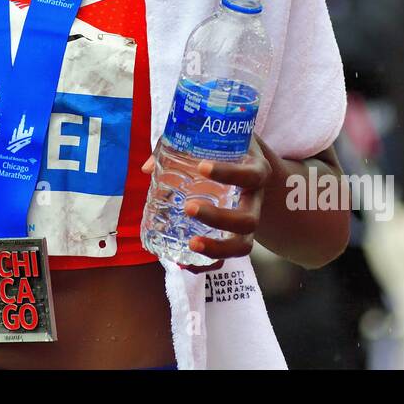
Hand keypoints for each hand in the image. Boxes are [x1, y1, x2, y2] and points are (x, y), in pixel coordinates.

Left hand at [141, 134, 272, 273]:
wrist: (251, 164)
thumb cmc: (228, 149)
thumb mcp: (215, 140)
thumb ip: (182, 146)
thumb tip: (147, 168)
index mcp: (255, 171)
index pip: (249, 175)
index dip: (229, 173)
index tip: (202, 166)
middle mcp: (255, 200)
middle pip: (248, 220)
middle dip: (219, 218)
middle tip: (188, 207)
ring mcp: (248, 221)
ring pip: (243, 245)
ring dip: (217, 248)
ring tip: (191, 243)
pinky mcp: (236, 236)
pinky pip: (227, 256)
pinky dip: (208, 263)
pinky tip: (186, 263)